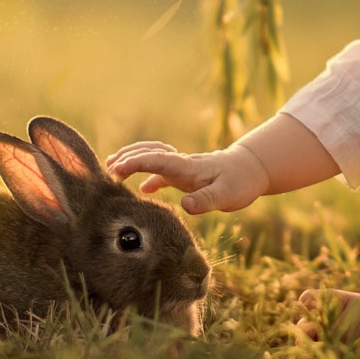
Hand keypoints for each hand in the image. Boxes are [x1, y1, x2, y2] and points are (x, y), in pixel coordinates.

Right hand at [106, 141, 270, 214]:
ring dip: (133, 160)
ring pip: (152, 157)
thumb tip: (185, 205)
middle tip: (107, 168)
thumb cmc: (241, 182)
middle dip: (127, 157)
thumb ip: (206, 201)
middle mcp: (181, 164)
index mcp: (187, 167)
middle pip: (149, 153)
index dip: (135, 163)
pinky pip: (161, 171)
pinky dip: (147, 175)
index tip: (116, 169)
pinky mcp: (186, 175)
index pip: (156, 160)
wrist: (252, 169)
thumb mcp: (227, 195)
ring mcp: (182, 168)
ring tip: (112, 169)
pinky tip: (141, 190)